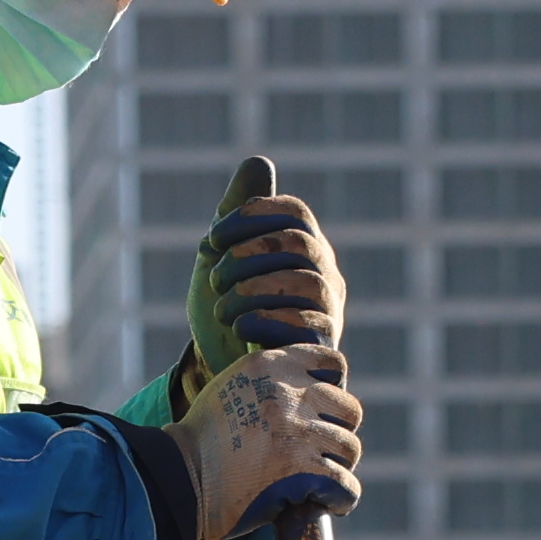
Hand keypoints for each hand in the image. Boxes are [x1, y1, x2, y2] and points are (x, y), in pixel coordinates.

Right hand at [173, 341, 366, 539]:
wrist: (179, 480)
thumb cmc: (201, 441)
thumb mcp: (231, 387)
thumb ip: (270, 380)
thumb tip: (311, 388)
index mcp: (271, 365)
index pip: (332, 363)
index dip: (334, 388)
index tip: (321, 411)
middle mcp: (288, 393)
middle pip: (348, 408)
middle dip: (337, 432)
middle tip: (318, 453)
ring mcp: (297, 432)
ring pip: (349, 448)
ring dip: (336, 467)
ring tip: (317, 481)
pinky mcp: (303, 471)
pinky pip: (346, 485)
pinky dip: (340, 498)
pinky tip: (327, 504)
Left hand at [190, 180, 339, 390]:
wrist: (224, 377)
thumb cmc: (227, 313)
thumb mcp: (221, 260)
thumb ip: (236, 216)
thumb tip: (258, 162)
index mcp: (302, 249)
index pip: (294, 213)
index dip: (253, 216)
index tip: (213, 237)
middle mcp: (323, 277)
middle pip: (299, 243)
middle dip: (248, 254)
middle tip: (215, 276)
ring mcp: (327, 313)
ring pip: (305, 281)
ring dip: (254, 288)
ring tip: (222, 306)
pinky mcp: (321, 350)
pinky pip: (308, 324)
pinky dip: (268, 319)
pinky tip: (238, 325)